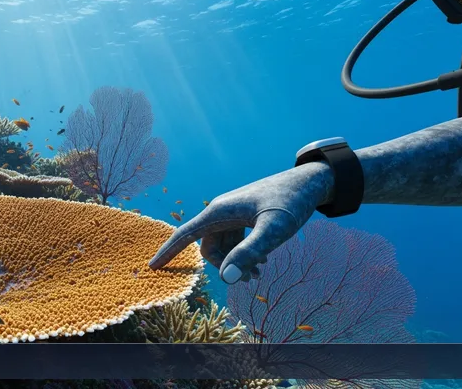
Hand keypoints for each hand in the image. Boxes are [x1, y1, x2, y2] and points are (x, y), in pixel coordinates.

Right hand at [148, 163, 332, 283]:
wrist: (309, 182)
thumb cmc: (291, 202)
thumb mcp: (274, 229)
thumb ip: (251, 252)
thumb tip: (226, 278)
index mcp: (220, 211)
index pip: (186, 234)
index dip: (168, 251)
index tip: (152, 267)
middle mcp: (221, 211)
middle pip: (208, 247)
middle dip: (224, 266)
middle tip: (252, 279)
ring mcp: (232, 213)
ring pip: (222, 246)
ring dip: (236, 262)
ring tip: (261, 274)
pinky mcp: (242, 216)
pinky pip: (233, 240)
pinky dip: (243, 254)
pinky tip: (263, 262)